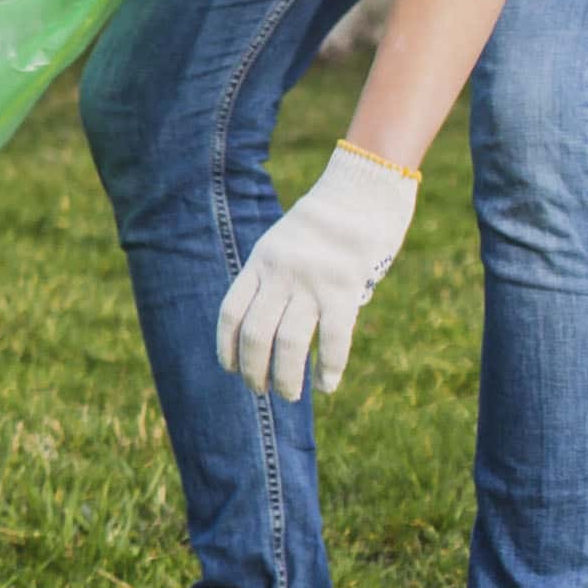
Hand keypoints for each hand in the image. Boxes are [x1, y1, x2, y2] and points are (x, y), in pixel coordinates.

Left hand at [217, 141, 415, 402]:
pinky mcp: (345, 288)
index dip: (227, 347)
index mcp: (259, 262)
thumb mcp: (283, 244)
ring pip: (288, 342)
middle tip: (260, 390)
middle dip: (253, 370)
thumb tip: (279, 331)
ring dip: (285, 376)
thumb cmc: (325, 225)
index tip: (230, 369)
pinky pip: (332, 338)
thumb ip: (276, 281)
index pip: (231, 313)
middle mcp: (279, 274)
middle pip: (255, 334)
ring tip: (289, 395)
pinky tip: (326, 385)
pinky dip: (328, 367)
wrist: (361, 192)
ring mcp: (311, 282)